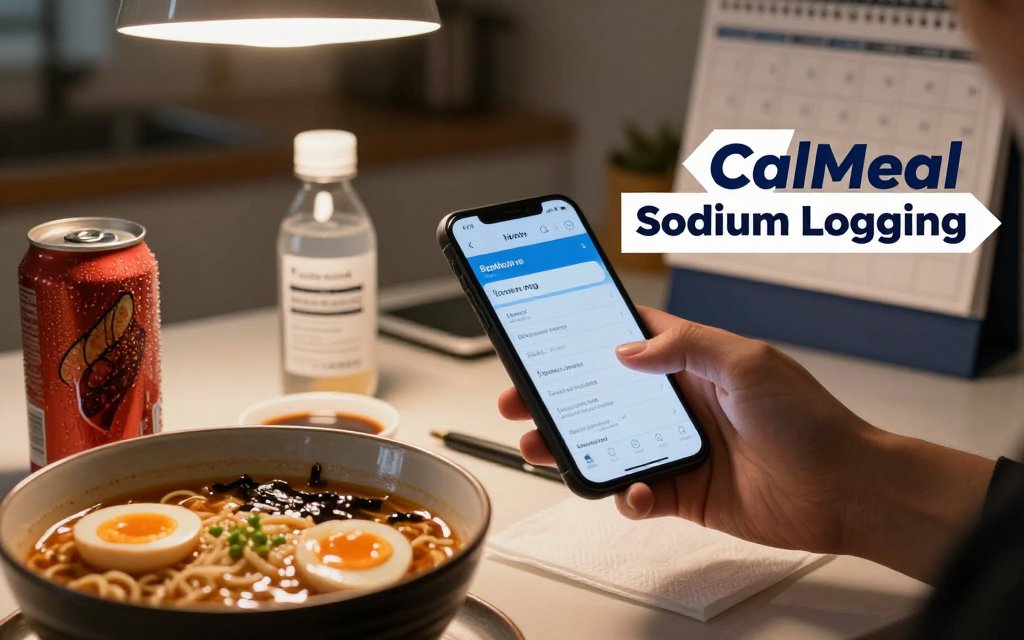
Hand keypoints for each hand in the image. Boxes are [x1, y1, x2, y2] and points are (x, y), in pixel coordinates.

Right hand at [500, 306, 993, 580]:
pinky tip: (633, 491)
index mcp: (691, 362)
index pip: (626, 338)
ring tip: (541, 447)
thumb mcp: (748, 363)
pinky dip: (626, 495)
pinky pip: (637, 493)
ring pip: (607, 444)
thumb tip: (625, 350)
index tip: (544, 331)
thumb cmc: (810, 420)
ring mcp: (678, 448)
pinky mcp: (683, 492)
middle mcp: (679, 403)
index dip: (584, 334)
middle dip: (557, 396)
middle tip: (521, 399)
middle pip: (601, 395)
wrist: (846, 490)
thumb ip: (684, 346)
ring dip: (572, 446)